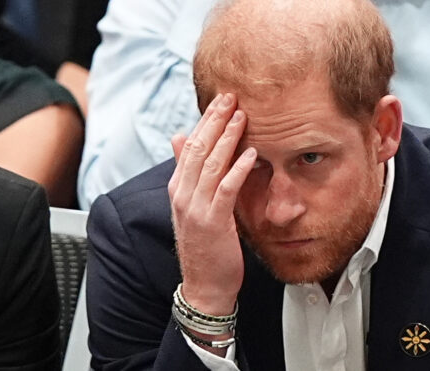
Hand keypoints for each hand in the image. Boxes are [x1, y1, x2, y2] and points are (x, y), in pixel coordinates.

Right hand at [168, 93, 255, 315]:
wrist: (204, 284)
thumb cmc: (204, 244)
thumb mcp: (193, 205)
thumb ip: (189, 172)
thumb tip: (179, 138)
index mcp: (178, 187)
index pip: (189, 145)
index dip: (205, 121)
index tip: (221, 100)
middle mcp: (182, 194)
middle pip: (197, 148)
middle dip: (215, 120)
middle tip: (231, 97)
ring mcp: (195, 208)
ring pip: (210, 165)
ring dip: (227, 138)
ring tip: (242, 116)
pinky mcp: (213, 222)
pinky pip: (225, 190)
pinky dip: (238, 170)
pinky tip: (251, 154)